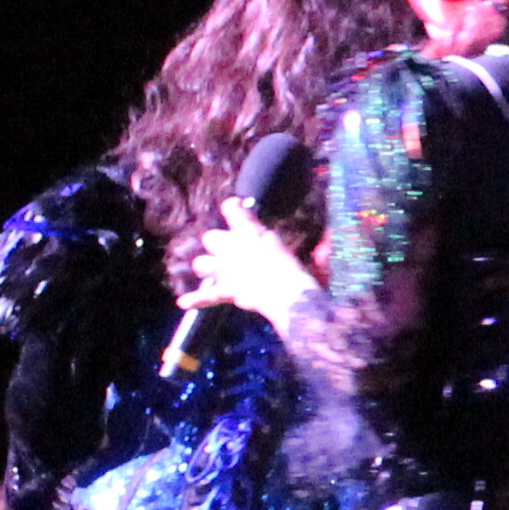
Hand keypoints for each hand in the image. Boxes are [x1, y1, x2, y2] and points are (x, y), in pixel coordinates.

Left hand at [185, 200, 320, 323]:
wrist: (290, 296)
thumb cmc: (299, 272)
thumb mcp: (303, 252)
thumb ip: (307, 246)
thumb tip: (325, 244)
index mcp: (252, 232)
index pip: (232, 208)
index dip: (232, 208)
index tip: (235, 208)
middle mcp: (234, 247)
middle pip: (210, 237)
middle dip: (217, 244)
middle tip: (230, 251)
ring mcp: (227, 269)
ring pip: (202, 264)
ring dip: (208, 268)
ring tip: (215, 273)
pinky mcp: (227, 290)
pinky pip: (206, 295)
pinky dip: (196, 299)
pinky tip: (183, 302)